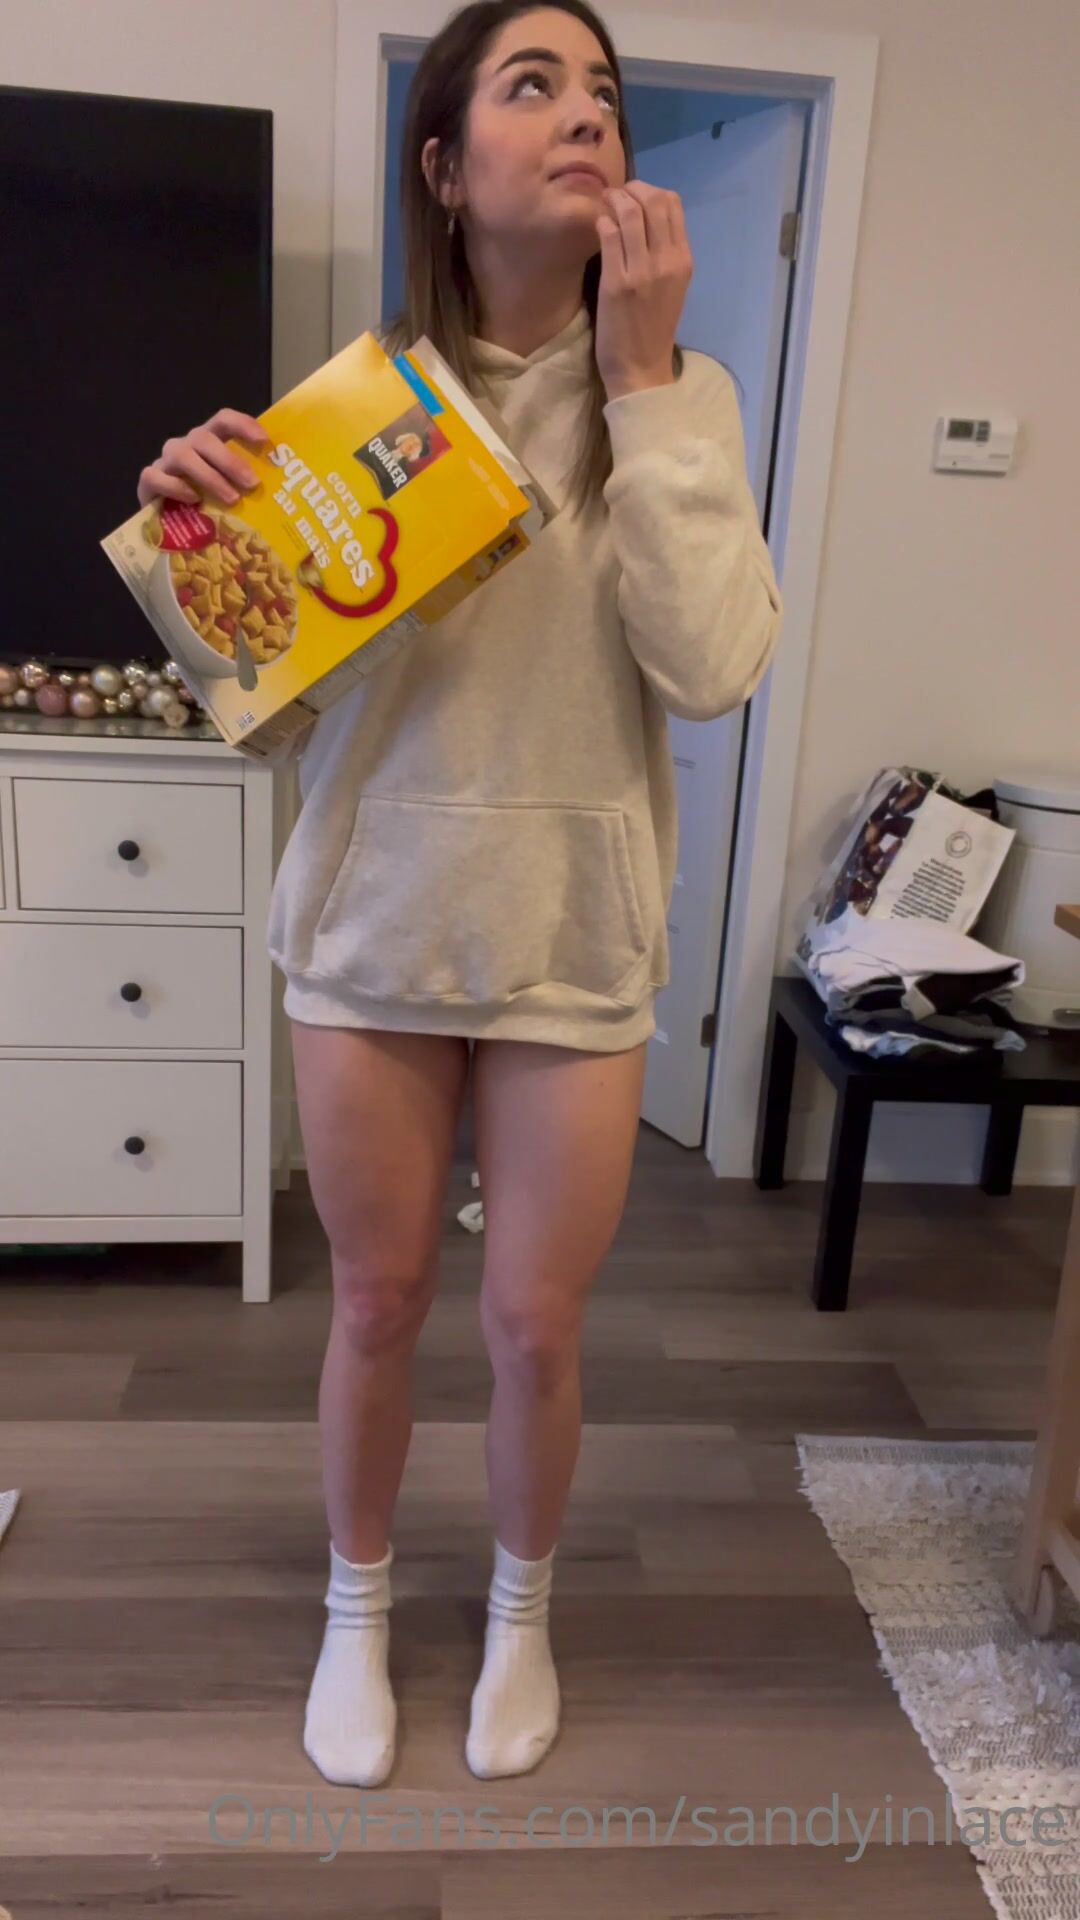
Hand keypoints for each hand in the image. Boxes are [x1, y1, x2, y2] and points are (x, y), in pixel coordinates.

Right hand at [137, 407, 271, 509]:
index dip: (243, 424)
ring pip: (182, 455)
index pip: (223, 420)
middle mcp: (186, 445)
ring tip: (231, 499)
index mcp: (208, 442)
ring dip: (209, 476)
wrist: (170, 525)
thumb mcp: (229, 491)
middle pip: (205, 437)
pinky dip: (176, 487)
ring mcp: (166, 461)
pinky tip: (193, 500)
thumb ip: (245, 486)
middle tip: (252, 484)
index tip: (265, 441)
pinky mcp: (149, 481)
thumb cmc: (206, 505)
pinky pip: (157, 476)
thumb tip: (281, 497)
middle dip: (230, 460)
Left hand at [594, 181, 692, 402]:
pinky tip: (597, 226)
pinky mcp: (617, 283)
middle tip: (615, 195)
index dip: (650, 191)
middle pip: (654, 201)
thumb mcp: (672, 286)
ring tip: (603, 204)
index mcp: (683, 260)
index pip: (673, 204)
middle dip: (631, 189)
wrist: (641, 368)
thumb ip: (665, 253)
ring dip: (613, 200)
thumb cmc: (653, 328)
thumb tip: (647, 217)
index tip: (633, 196)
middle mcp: (667, 261)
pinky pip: (609, 235)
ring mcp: (642, 271)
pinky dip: (602, 221)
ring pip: (630, 212)